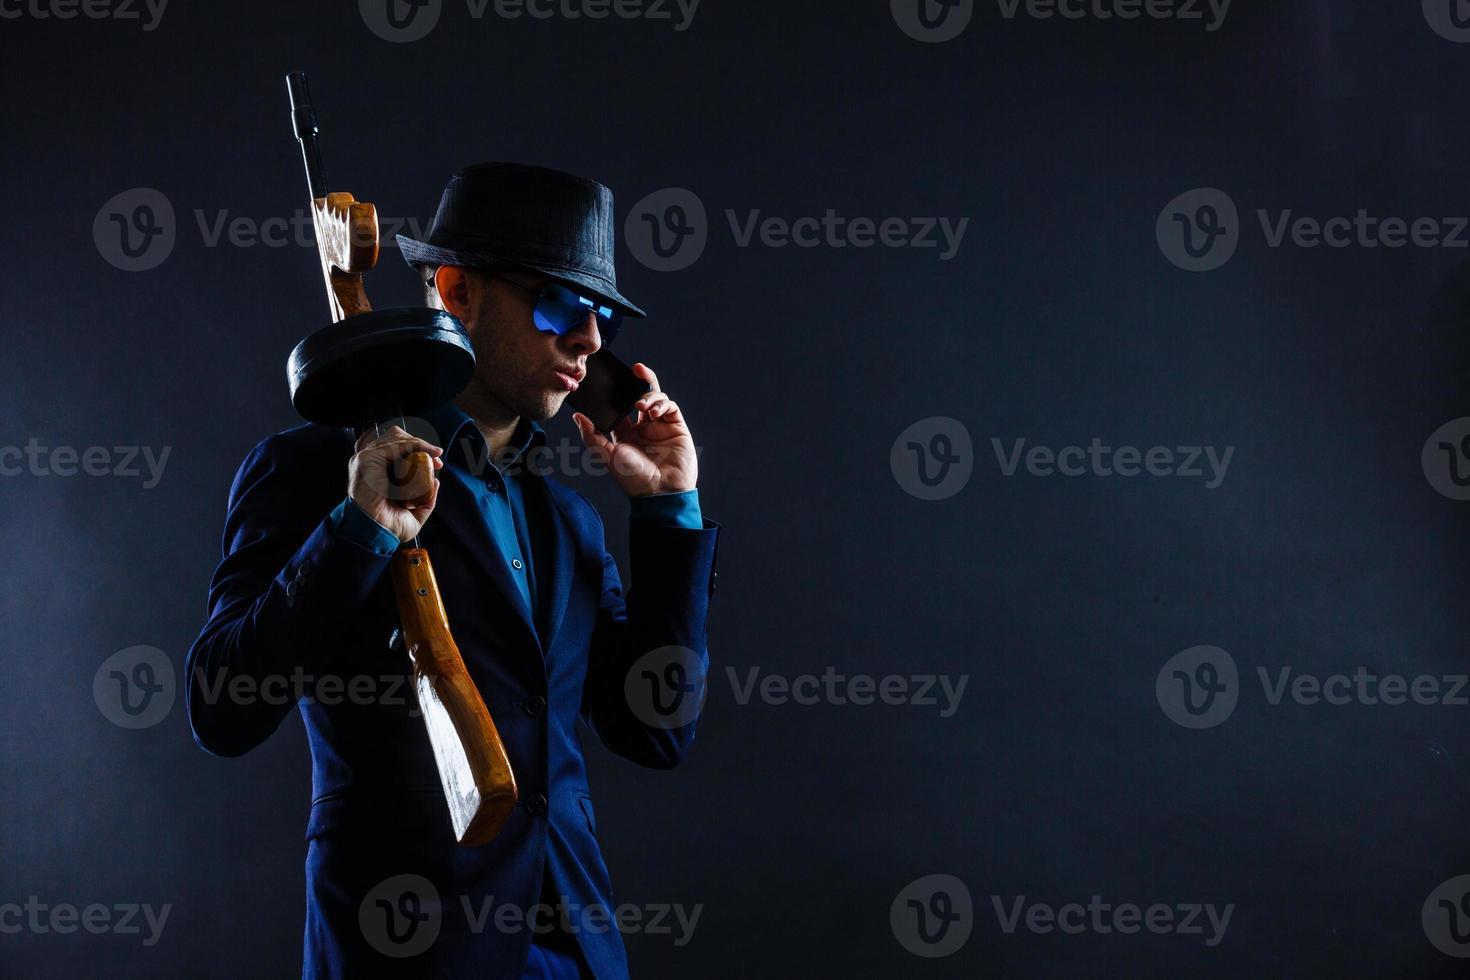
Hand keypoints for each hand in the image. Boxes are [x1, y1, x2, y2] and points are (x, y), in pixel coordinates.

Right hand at [348, 426, 444, 542]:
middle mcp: (370, 463)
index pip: (396, 448)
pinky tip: (426, 452)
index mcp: (376, 471)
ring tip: (434, 455)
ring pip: (396, 438)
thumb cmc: (390, 527)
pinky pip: (394, 445)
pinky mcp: (367, 459)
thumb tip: (435, 482)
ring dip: (419, 443)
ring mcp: (367, 459)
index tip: (436, 462)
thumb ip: (426, 499)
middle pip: (396, 439)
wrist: (378, 534)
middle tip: (437, 459)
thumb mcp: (415, 514)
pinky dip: (413, 444)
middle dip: (420, 445)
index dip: (418, 450)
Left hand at [572, 363, 697, 497]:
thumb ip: (591, 435)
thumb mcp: (606, 456)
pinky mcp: (676, 426)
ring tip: (642, 406)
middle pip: (640, 395)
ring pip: (656, 397)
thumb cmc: (633, 479)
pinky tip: (654, 412)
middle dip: (639, 380)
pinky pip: (670, 406)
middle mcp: (643, 427)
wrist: (660, 492)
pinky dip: (662, 403)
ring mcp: (660, 426)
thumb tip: (577, 416)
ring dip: (649, 395)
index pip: (620, 406)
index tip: (612, 379)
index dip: (617, 392)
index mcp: (625, 433)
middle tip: (635, 369)